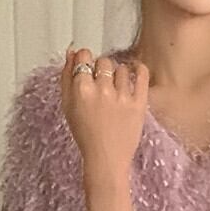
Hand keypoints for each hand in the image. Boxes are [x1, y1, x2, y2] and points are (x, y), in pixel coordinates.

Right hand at [61, 44, 148, 177]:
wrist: (106, 158)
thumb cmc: (86, 134)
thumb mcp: (68, 106)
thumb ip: (67, 78)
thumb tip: (72, 53)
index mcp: (81, 89)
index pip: (84, 57)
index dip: (85, 59)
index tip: (88, 66)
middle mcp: (102, 90)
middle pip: (104, 62)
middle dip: (102, 68)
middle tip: (102, 81)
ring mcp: (122, 96)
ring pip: (122, 68)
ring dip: (118, 74)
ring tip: (116, 87)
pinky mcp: (139, 103)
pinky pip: (142, 76)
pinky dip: (140, 69)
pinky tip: (136, 71)